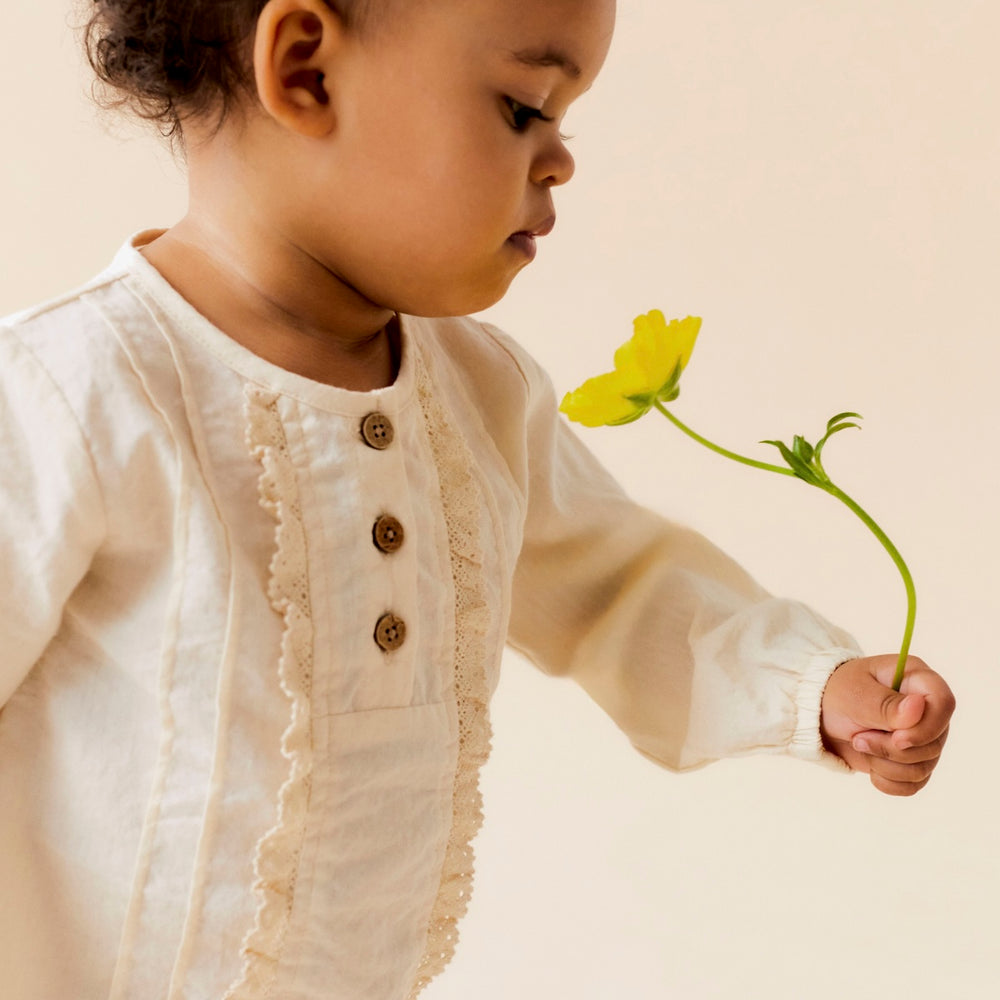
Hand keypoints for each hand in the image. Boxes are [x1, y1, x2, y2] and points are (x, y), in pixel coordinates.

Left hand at [820, 655, 954, 795]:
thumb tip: (918, 707)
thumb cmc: (836, 694)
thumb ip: (884, 705)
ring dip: (885, 763)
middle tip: (859, 737)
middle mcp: (927, 708)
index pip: (944, 703)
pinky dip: (888, 780)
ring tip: (859, 743)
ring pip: (924, 766)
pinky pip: (914, 784)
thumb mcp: (853, 695)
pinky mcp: (913, 760)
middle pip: (933, 742)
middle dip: (891, 748)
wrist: (820, 716)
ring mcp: (923, 736)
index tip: (897, 738)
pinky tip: (869, 764)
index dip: (926, 728)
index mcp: (915, 678)